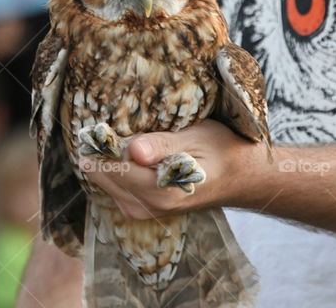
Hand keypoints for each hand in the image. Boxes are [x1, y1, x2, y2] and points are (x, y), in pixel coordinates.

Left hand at [81, 120, 254, 219]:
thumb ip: (162, 145)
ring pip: (107, 183)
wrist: (239, 177)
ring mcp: (145, 211)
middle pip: (104, 176)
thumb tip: (133, 150)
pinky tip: (128, 154)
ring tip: (119, 137)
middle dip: (102, 152)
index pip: (114, 166)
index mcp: (161, 190)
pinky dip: (115, 170)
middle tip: (106, 128)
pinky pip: (115, 188)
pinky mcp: (143, 209)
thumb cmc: (219, 150)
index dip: (102, 143)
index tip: (96, 124)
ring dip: (107, 161)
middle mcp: (149, 206)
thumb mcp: (195, 138)